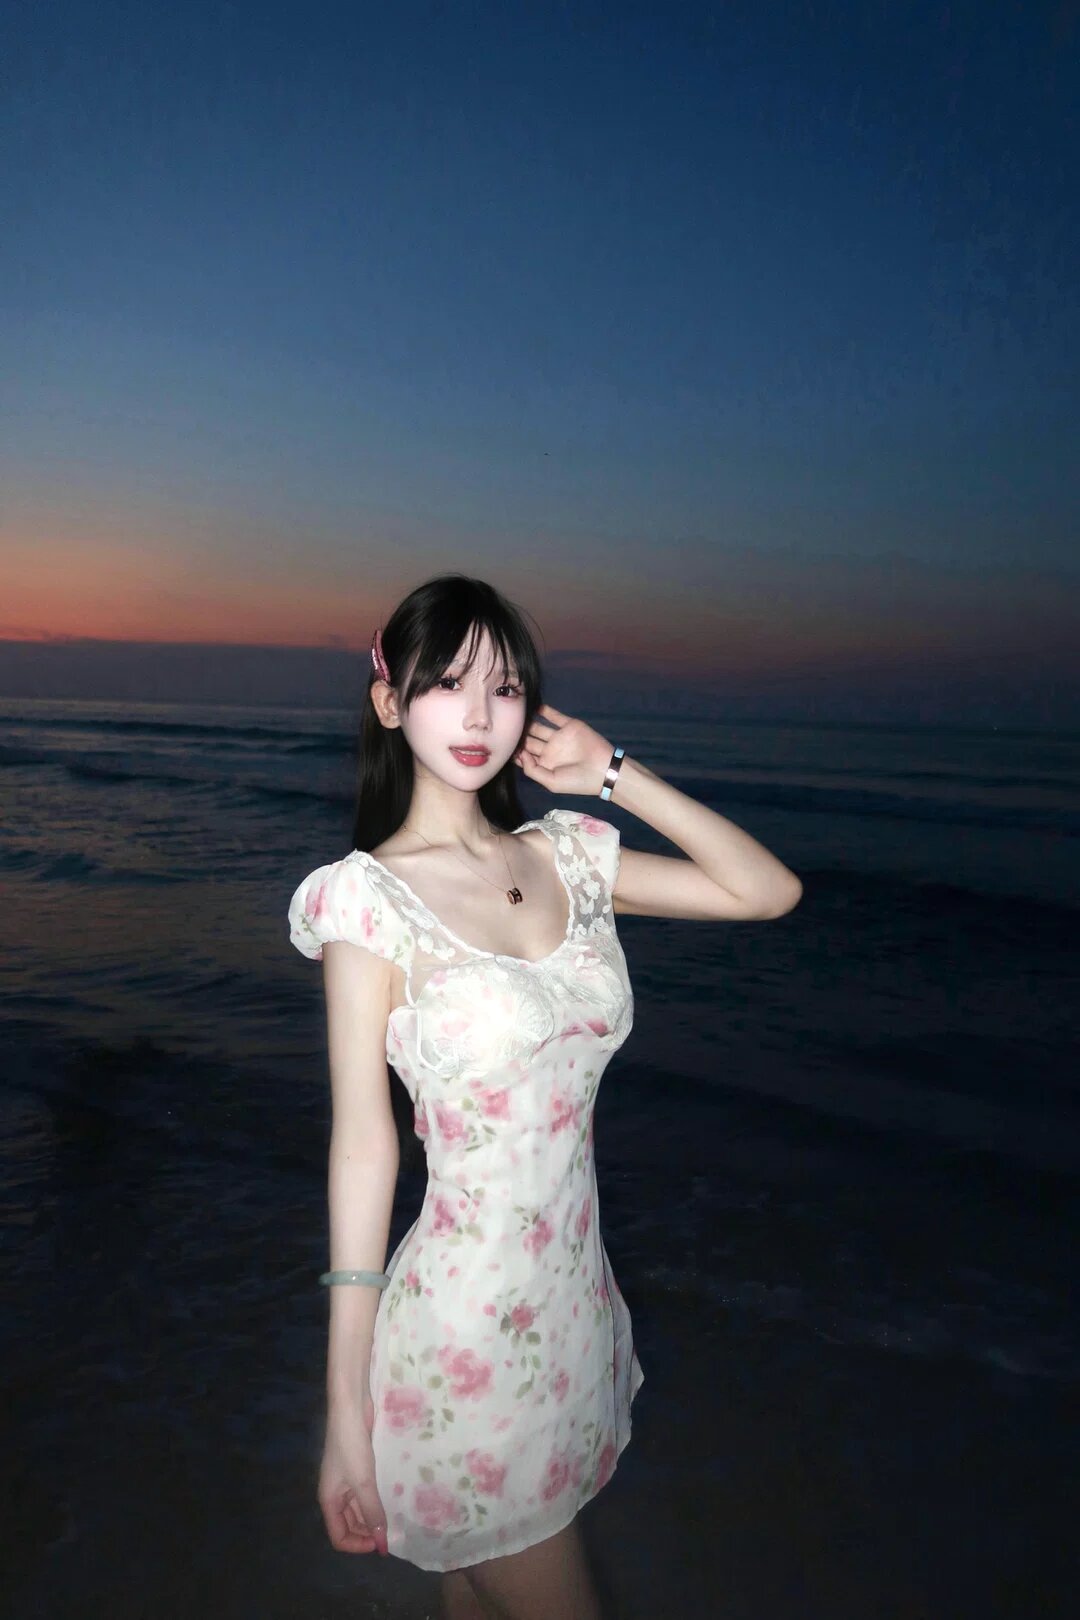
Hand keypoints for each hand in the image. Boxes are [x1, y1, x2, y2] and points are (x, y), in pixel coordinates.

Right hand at [318, 1393, 388, 1556]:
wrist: (350, 1407)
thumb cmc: (351, 1446)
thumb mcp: (363, 1482)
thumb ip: (372, 1512)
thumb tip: (382, 1544)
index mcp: (329, 1501)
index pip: (339, 1536)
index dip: (357, 1544)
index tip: (379, 1542)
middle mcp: (336, 1494)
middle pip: (350, 1525)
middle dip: (367, 1532)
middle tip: (391, 1532)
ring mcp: (346, 1480)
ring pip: (359, 1508)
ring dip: (374, 1515)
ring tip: (395, 1518)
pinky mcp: (358, 1467)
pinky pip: (366, 1492)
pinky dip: (377, 1499)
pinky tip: (393, 1498)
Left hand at [513, 703, 613, 796]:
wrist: (603, 769)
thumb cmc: (577, 781)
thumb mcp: (551, 782)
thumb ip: (533, 770)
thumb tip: (520, 755)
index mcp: (545, 764)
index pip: (524, 755)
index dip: (514, 751)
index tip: (500, 745)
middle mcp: (549, 749)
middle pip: (529, 740)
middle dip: (518, 735)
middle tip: (504, 728)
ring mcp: (559, 736)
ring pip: (539, 727)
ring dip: (528, 722)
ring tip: (515, 716)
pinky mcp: (568, 725)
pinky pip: (554, 716)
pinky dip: (544, 710)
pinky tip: (532, 705)